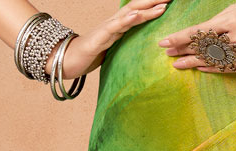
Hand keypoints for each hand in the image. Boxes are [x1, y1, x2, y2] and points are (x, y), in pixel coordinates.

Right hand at [45, 0, 170, 79]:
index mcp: (118, 27)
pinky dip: (127, 20)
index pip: (138, 12)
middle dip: (153, 2)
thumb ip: (125, 46)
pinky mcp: (100, 38)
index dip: (153, 6)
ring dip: (146, 9)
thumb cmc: (89, 56)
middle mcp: (114, 24)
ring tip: (162, 4)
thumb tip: (141, 51)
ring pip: (129, 15)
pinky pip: (115, 27)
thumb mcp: (113, 50)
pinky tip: (137, 15)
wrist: (66, 60)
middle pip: (136, 8)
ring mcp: (106, 29)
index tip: (169, 2)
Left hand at [157, 0, 235, 73]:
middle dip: (184, 50)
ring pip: (215, 61)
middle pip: (204, 48)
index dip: (179, 38)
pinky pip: (230, 69)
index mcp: (232, 19)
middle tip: (168, 54)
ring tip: (179, 64)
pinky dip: (214, 68)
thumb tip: (197, 37)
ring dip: (195, 62)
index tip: (164, 43)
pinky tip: (201, 68)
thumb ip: (218, 24)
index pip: (198, 32)